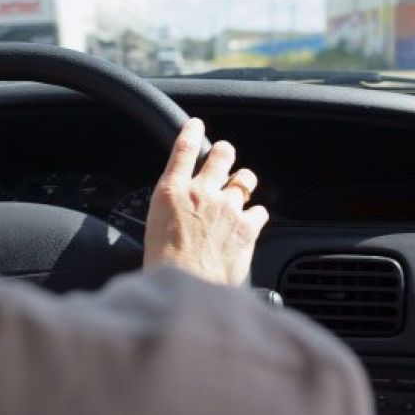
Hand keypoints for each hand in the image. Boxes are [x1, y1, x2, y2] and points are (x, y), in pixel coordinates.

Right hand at [144, 118, 268, 285]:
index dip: (191, 131)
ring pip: (245, 179)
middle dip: (225, 152)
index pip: (184, 148)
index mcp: (172, 192)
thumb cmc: (164, 265)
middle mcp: (202, 193)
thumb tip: (181, 205)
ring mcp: (228, 208)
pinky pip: (260, 211)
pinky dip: (255, 215)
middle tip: (224, 156)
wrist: (187, 289)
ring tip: (240, 191)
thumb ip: (172, 208)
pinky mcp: (247, 227)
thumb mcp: (155, 227)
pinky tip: (249, 223)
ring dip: (243, 183)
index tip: (195, 124)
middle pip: (222, 154)